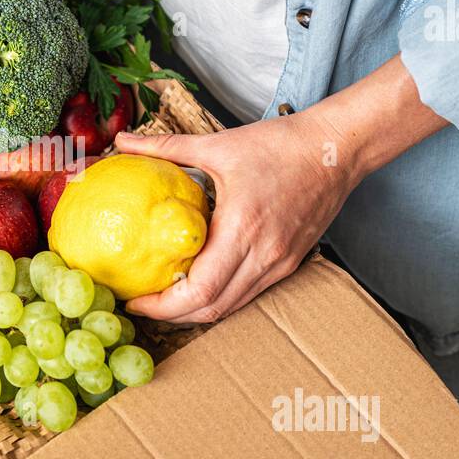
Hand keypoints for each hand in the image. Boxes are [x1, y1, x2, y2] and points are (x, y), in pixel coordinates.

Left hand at [115, 112, 357, 323]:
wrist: (336, 149)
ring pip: (232, 307)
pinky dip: (220, 296)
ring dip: (196, 310)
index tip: (135, 300)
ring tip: (164, 298)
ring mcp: (280, 264)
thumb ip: (165, 146)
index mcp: (242, 229)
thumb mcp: (217, 144)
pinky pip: (248, 293)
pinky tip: (199, 282)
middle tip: (141, 304)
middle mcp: (264, 255)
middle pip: (212, 309)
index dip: (163, 307)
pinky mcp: (289, 263)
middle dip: (171, 316)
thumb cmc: (280, 145)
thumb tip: (122, 143)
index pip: (199, 291)